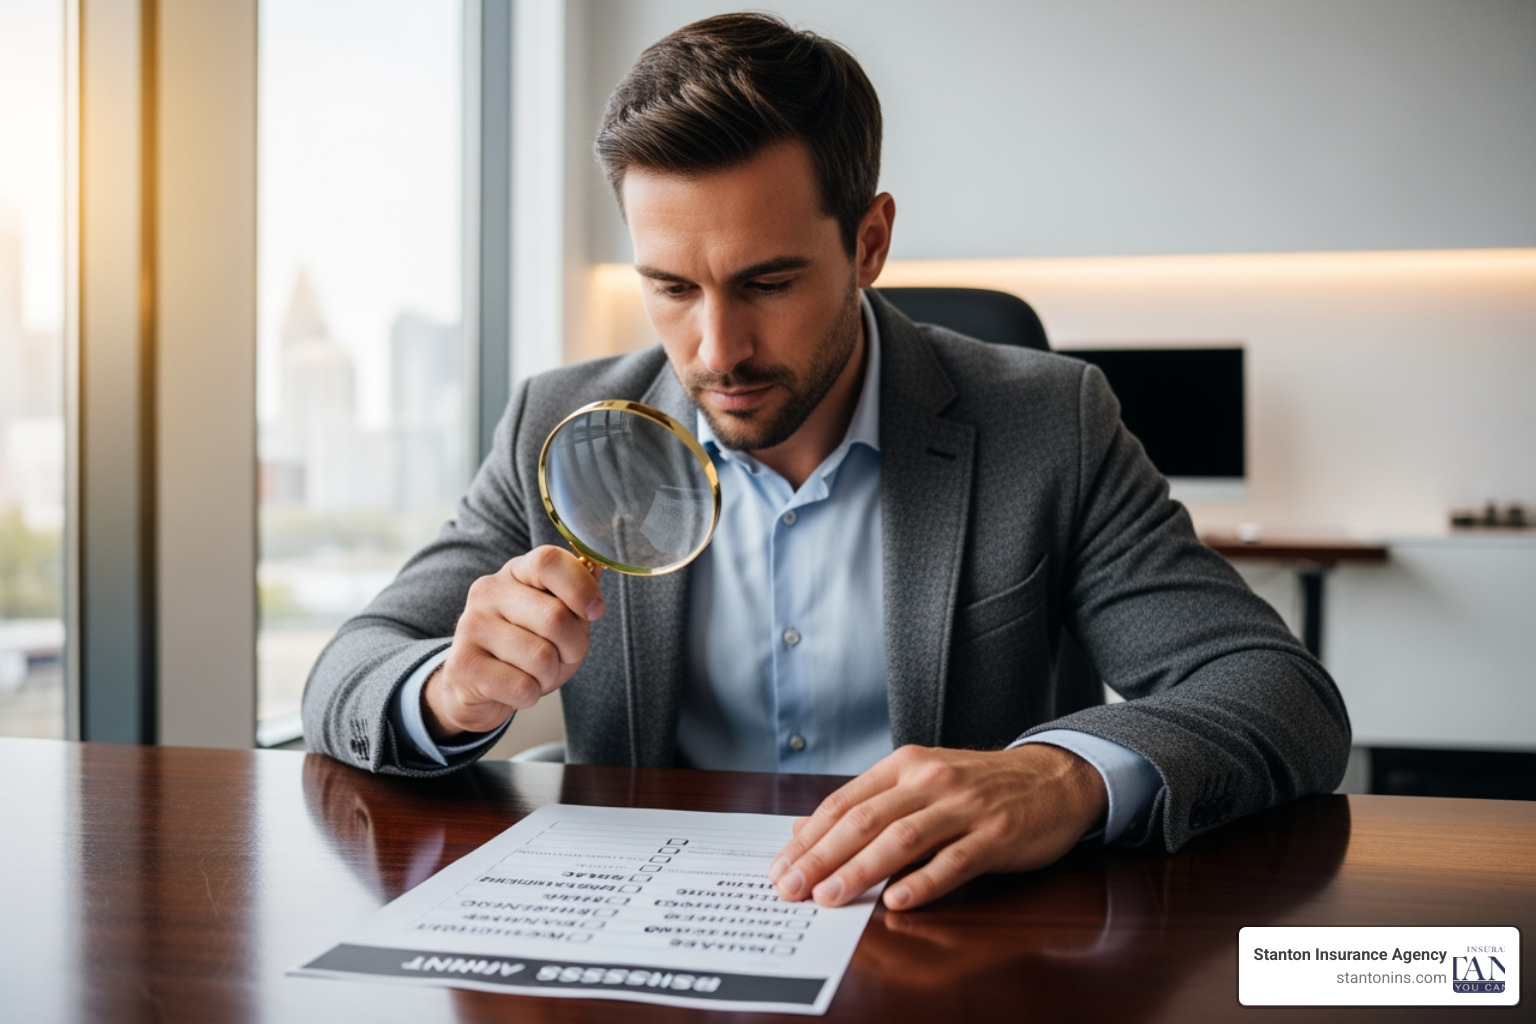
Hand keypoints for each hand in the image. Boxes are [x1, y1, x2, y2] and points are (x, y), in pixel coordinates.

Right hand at [422, 546, 603, 739]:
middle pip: (555, 617)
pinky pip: (522, 686)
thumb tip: (597, 566)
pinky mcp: (463, 664)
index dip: (581, 587)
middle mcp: (489, 592)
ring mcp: (471, 626)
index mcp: (516, 573)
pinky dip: (530, 695)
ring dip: (550, 675)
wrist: (476, 688)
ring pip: (541, 657)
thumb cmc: (526, 650)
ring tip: (534, 673)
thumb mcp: (558, 621)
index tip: (595, 611)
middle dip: (573, 647)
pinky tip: (514, 688)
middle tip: (562, 657)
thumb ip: (577, 597)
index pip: (549, 562)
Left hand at [768, 743, 1106, 910]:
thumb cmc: (979, 786)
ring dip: (861, 870)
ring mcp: (965, 807)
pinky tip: (897, 900)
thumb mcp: (920, 781)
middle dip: (822, 857)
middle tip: (791, 888)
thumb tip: (807, 829)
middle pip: (865, 820)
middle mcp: (930, 780)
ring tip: (830, 897)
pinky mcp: (997, 835)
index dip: (809, 837)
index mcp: (905, 765)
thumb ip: (868, 804)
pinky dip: (924, 881)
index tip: (781, 867)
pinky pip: (955, 860)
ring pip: (903, 838)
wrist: (1053, 778)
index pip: (845, 802)